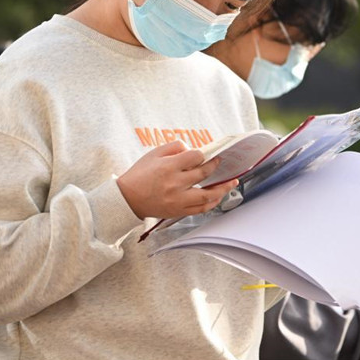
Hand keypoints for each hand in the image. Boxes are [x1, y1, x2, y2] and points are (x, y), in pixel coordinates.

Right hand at [116, 141, 237, 219]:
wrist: (127, 199)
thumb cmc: (140, 174)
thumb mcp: (154, 153)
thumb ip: (174, 147)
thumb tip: (192, 148)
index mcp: (169, 167)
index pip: (195, 157)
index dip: (202, 154)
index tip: (205, 154)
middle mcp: (175, 184)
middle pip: (204, 173)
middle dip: (215, 166)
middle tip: (220, 162)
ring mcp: (178, 200)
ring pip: (208, 195)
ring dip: (223, 188)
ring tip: (232, 182)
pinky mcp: (178, 211)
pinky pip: (201, 209)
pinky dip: (213, 203)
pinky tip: (219, 196)